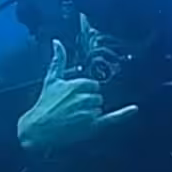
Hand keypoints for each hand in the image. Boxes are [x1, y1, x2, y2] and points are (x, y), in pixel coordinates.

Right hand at [17, 39, 137, 155]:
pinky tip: (134, 109)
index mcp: (76, 85)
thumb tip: (57, 41)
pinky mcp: (91, 126)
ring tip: (73, 118)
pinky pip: (112, 118)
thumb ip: (58, 60)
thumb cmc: (44, 104)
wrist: (37, 129)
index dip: (84, 92)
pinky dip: (123, 114)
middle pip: (98, 97)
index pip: (93, 85)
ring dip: (90, 113)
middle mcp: (83, 98)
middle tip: (71, 110)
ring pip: (99, 108)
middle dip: (88, 103)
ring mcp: (87, 112)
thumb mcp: (51, 80)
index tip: (72, 99)